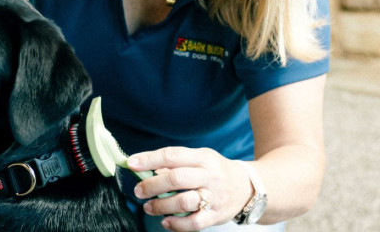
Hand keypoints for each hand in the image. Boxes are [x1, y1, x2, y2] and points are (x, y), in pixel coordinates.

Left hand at [127, 147, 251, 231]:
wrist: (248, 187)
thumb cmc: (215, 170)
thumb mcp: (199, 158)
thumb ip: (175, 163)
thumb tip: (145, 168)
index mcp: (202, 157)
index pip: (172, 155)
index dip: (149, 159)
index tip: (131, 163)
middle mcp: (209, 175)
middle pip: (177, 179)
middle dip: (152, 185)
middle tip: (138, 190)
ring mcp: (214, 196)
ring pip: (184, 202)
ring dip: (161, 206)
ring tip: (148, 207)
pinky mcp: (216, 215)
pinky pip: (194, 223)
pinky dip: (177, 224)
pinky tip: (165, 222)